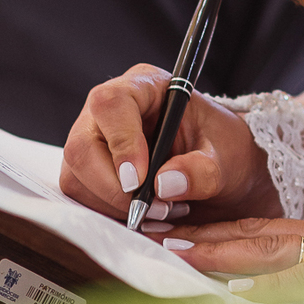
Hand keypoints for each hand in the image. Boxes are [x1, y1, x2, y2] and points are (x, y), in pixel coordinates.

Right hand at [59, 62, 279, 222]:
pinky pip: (81, 198)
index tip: (139, 179)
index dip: (120, 142)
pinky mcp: (88, 172)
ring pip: (76, 178)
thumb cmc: (223, 149)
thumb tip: (164, 184)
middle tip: (153, 209)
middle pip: (81, 147)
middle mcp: (109, 112)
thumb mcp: (227, 156)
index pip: (111, 104)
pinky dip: (109, 215)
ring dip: (114, 206)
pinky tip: (144, 216)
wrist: (221, 168)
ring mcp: (93, 142)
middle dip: (113, 188)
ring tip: (160, 211)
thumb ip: (202, 169)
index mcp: (145, 87)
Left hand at [153, 213, 303, 303]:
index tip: (179, 234)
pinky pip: (303, 287)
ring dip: (221, 259)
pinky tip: (235, 299)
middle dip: (206, 239)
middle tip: (159, 239)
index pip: (265, 231)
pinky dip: (267, 294)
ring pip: (269, 254)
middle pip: (257, 235)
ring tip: (179, 260)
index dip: (221, 232)